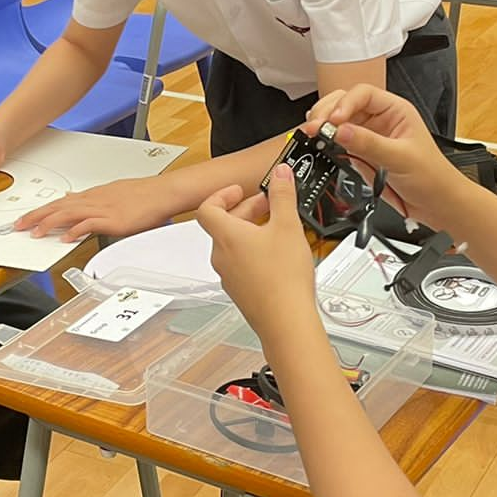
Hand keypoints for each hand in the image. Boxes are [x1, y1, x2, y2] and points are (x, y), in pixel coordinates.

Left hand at [17, 176, 173, 242]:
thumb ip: (89, 197)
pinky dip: (76, 230)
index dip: (40, 211)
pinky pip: (90, 224)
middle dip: (36, 216)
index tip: (25, 218)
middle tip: (18, 226)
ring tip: (35, 233)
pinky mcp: (114, 219)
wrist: (162, 192)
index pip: (59, 202)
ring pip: (69, 214)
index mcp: (92, 194)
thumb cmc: (142, 194)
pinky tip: (66, 238)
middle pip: (58, 207)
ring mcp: (103, 209)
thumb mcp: (110, 192)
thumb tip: (70, 199)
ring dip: (50, 223)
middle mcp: (94, 199)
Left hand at [195, 166, 318, 350]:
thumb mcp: (288, 226)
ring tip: (276, 229)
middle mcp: (221, 256)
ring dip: (250, 231)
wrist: (285, 322)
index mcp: (226, 236)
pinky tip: (277, 256)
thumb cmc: (282, 280)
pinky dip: (253, 253)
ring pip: (232, 245)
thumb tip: (280, 174)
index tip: (237, 190)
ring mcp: (229, 276)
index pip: (208, 208)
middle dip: (245, 210)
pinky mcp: (240, 291)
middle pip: (223, 225)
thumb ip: (283, 195)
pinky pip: (240, 264)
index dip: (221, 195)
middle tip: (268, 205)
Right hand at [303, 86, 467, 229]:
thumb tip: (341, 131)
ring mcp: (368, 136)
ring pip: (337, 121)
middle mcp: (380, 119)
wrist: (436, 204)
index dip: (345, 104)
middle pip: (344, 103)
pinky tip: (319, 145)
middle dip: (327, 112)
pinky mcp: (360, 153)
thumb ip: (369, 144)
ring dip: (322, 125)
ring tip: (312, 135)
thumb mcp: (401, 158)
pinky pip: (337, 142)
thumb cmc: (432, 176)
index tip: (334, 120)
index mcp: (395, 110)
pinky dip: (325, 142)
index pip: (363, 94)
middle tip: (315, 128)